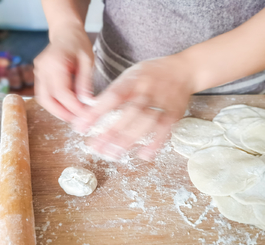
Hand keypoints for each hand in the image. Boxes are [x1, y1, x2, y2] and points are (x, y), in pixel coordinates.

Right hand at [34, 24, 93, 121]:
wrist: (65, 32)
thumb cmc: (79, 44)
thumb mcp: (88, 61)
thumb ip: (85, 82)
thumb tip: (87, 103)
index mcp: (55, 62)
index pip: (61, 92)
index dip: (73, 107)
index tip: (85, 115)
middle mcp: (42, 68)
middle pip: (47, 99)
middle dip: (62, 113)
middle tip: (77, 121)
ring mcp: (38, 72)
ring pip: (43, 99)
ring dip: (57, 111)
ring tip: (73, 116)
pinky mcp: (39, 76)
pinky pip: (44, 94)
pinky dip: (54, 104)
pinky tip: (67, 108)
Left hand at [74, 55, 195, 160]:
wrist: (184, 70)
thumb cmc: (152, 74)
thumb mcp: (131, 74)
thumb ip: (115, 91)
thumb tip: (92, 109)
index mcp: (133, 80)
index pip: (111, 97)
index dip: (95, 113)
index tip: (80, 127)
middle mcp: (147, 92)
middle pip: (127, 114)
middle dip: (110, 132)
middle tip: (94, 147)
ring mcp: (161, 104)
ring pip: (144, 124)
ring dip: (128, 141)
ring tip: (112, 154)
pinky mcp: (173, 114)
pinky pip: (164, 131)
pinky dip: (155, 144)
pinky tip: (143, 155)